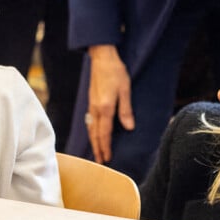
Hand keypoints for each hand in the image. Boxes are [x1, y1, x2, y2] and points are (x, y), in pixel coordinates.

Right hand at [86, 45, 133, 163]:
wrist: (102, 58)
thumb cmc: (115, 72)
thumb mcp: (125, 90)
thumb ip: (126, 110)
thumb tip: (129, 128)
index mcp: (104, 108)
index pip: (104, 133)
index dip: (105, 147)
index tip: (107, 159)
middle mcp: (95, 109)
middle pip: (95, 134)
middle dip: (98, 148)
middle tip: (100, 161)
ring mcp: (92, 105)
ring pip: (91, 128)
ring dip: (94, 141)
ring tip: (97, 151)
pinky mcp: (91, 101)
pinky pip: (90, 121)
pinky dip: (92, 131)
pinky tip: (94, 132)